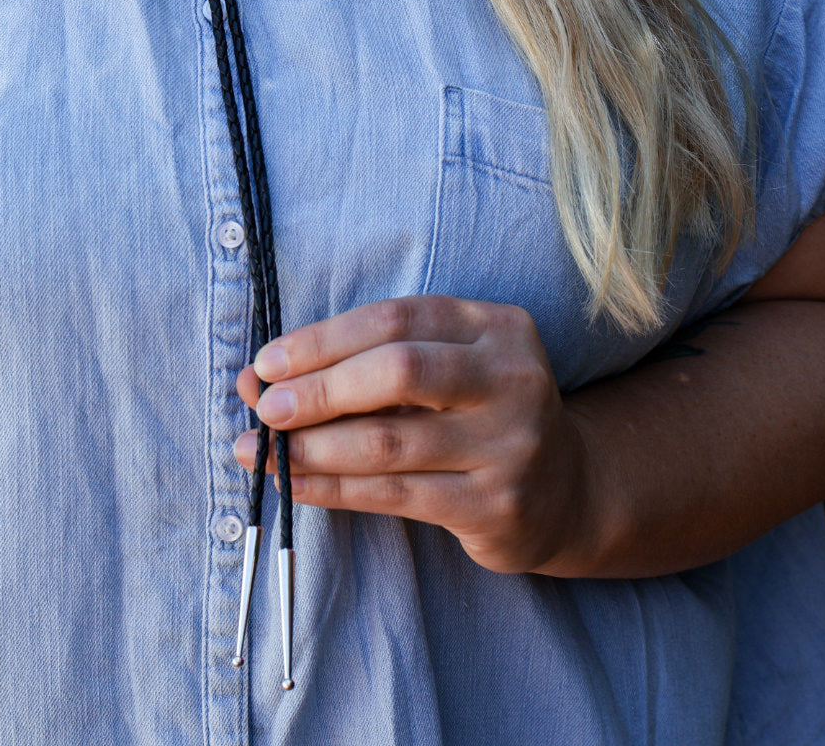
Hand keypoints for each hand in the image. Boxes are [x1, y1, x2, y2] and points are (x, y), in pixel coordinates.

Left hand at [233, 295, 595, 574]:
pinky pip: (395, 493)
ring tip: (261, 451)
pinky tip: (293, 483)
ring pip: (389, 441)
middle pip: (398, 371)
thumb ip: (360, 363)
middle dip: (319, 389)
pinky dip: (333, 488)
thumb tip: (256, 378)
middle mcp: (512, 378)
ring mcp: (511, 444)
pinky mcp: (496, 504)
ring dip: (313, 446)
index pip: (395, 319)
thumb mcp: (440, 371)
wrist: (568, 492)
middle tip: (265, 408)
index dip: (323, 340)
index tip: (267, 363)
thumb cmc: (476, 416)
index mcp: (496, 326)